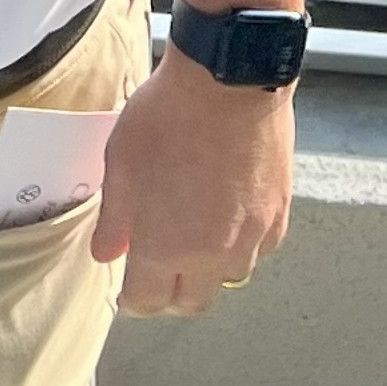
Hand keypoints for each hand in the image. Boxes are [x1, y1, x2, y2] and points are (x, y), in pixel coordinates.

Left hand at [90, 51, 291, 316]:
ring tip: (194, 234)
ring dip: (208, 270)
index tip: (127, 286)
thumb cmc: (167, 117)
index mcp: (165, 248)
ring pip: (228, 278)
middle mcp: (212, 256)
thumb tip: (108, 254)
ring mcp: (252, 238)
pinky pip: (258, 249)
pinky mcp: (278, 216)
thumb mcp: (121, 163)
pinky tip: (227, 213)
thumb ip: (114, 219)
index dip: (132, 299)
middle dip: (170, 294)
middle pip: (191, 303)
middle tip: (158, 268)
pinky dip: (240, 243)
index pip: (146, 302)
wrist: (229, 82)